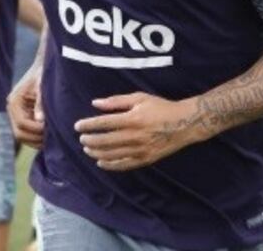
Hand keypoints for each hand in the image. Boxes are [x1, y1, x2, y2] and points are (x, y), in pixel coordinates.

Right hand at [7, 66, 43, 148]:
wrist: (42, 67)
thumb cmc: (42, 74)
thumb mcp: (42, 86)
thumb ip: (40, 103)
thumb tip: (40, 120)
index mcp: (14, 101)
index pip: (21, 123)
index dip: (35, 129)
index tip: (48, 128)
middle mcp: (12, 109)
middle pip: (19, 133)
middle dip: (34, 138)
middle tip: (50, 139)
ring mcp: (17, 114)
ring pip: (23, 135)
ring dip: (35, 140)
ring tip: (50, 141)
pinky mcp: (24, 116)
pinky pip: (28, 132)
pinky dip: (36, 136)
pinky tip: (49, 137)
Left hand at [75, 92, 194, 171]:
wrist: (184, 124)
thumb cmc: (161, 107)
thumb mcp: (139, 98)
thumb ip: (116, 101)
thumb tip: (95, 103)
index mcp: (132, 119)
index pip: (104, 123)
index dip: (88, 125)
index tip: (77, 126)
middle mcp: (135, 136)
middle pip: (105, 141)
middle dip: (90, 140)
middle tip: (81, 138)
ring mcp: (140, 150)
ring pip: (112, 155)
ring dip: (96, 153)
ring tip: (87, 149)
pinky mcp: (145, 159)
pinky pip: (124, 165)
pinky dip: (110, 165)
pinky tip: (100, 162)